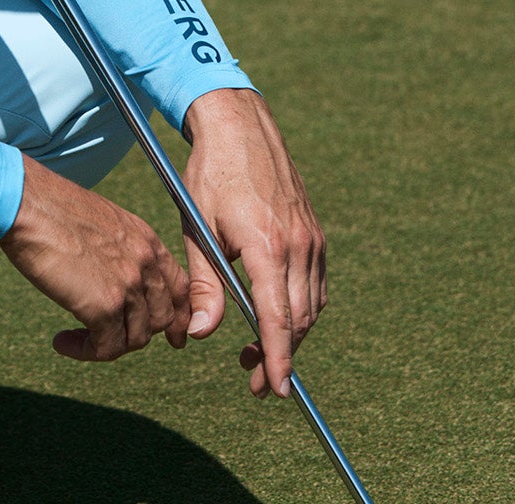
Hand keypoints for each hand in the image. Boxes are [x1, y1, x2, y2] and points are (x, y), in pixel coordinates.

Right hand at [0, 154, 191, 360]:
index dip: (177, 316)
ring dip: (106, 345)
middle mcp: (145, 262)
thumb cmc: (50, 208)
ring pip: (135, 339)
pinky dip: (85, 351)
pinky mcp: (103, 305)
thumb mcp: (101, 222)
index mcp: (146, 240)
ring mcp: (128, 285)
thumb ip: (118, 250)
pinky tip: (62, 341)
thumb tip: (113, 276)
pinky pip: (107, 348)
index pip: (180, 288)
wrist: (27, 204)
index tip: (171, 336)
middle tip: (110, 340)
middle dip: (138, 334)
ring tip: (75, 338)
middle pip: (162, 318)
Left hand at [179, 88, 327, 397]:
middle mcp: (299, 246)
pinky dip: (299, 309)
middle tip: (253, 381)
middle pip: (299, 320)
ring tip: (255, 352)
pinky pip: (316, 284)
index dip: (278, 359)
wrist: (241, 125)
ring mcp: (312, 239)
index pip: (279, 319)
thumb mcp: (198, 228)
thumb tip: (202, 333)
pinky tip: (275, 316)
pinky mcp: (315, 233)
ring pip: (311, 306)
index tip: (276, 390)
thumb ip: (204, 284)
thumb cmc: (210, 174)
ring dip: (290, 335)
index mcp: (268, 246)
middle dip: (280, 356)